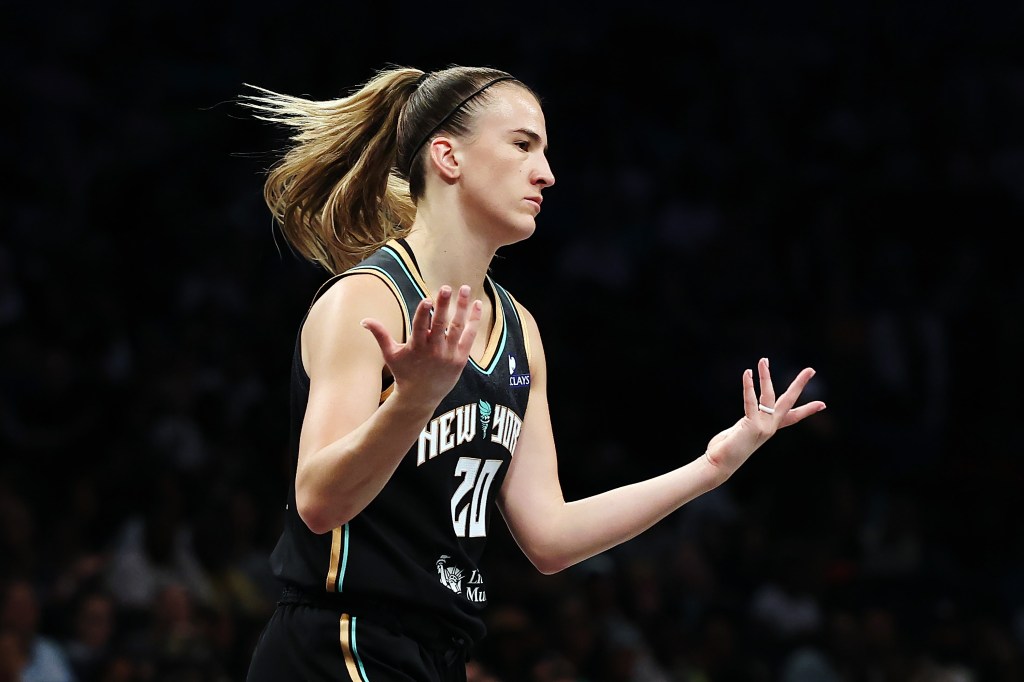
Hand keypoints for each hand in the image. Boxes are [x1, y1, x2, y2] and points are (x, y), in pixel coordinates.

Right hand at [360, 284, 482, 404]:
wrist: (420, 397)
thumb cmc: (404, 373)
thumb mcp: (390, 354)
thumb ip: (380, 335)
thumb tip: (364, 320)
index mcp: (416, 347)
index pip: (420, 327)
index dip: (423, 313)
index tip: (427, 299)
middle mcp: (434, 350)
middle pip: (440, 324)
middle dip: (444, 305)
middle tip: (447, 287)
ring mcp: (448, 354)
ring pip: (457, 327)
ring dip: (462, 307)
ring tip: (465, 289)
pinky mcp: (460, 359)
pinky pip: (469, 336)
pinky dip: (474, 320)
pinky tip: (478, 304)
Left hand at [704, 357, 825, 475]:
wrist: (720, 464)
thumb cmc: (727, 449)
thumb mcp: (742, 433)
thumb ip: (747, 425)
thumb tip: (742, 425)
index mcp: (769, 428)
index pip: (792, 417)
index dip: (807, 410)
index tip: (823, 405)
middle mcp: (769, 427)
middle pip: (789, 402)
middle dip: (800, 385)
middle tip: (811, 369)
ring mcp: (763, 427)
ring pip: (768, 396)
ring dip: (765, 376)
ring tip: (763, 360)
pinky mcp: (752, 426)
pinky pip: (751, 401)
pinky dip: (749, 386)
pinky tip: (748, 373)